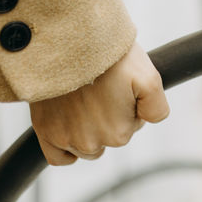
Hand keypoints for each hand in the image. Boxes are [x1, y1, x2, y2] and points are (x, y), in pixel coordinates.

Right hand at [28, 42, 169, 165]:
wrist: (69, 43)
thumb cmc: (109, 57)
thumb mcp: (148, 78)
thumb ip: (157, 108)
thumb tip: (151, 121)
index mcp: (119, 133)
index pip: (131, 127)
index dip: (127, 106)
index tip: (118, 87)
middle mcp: (91, 143)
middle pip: (108, 138)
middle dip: (108, 118)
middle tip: (101, 89)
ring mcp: (66, 139)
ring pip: (86, 146)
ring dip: (88, 129)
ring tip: (83, 98)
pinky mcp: (45, 133)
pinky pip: (59, 158)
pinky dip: (66, 148)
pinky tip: (69, 127)